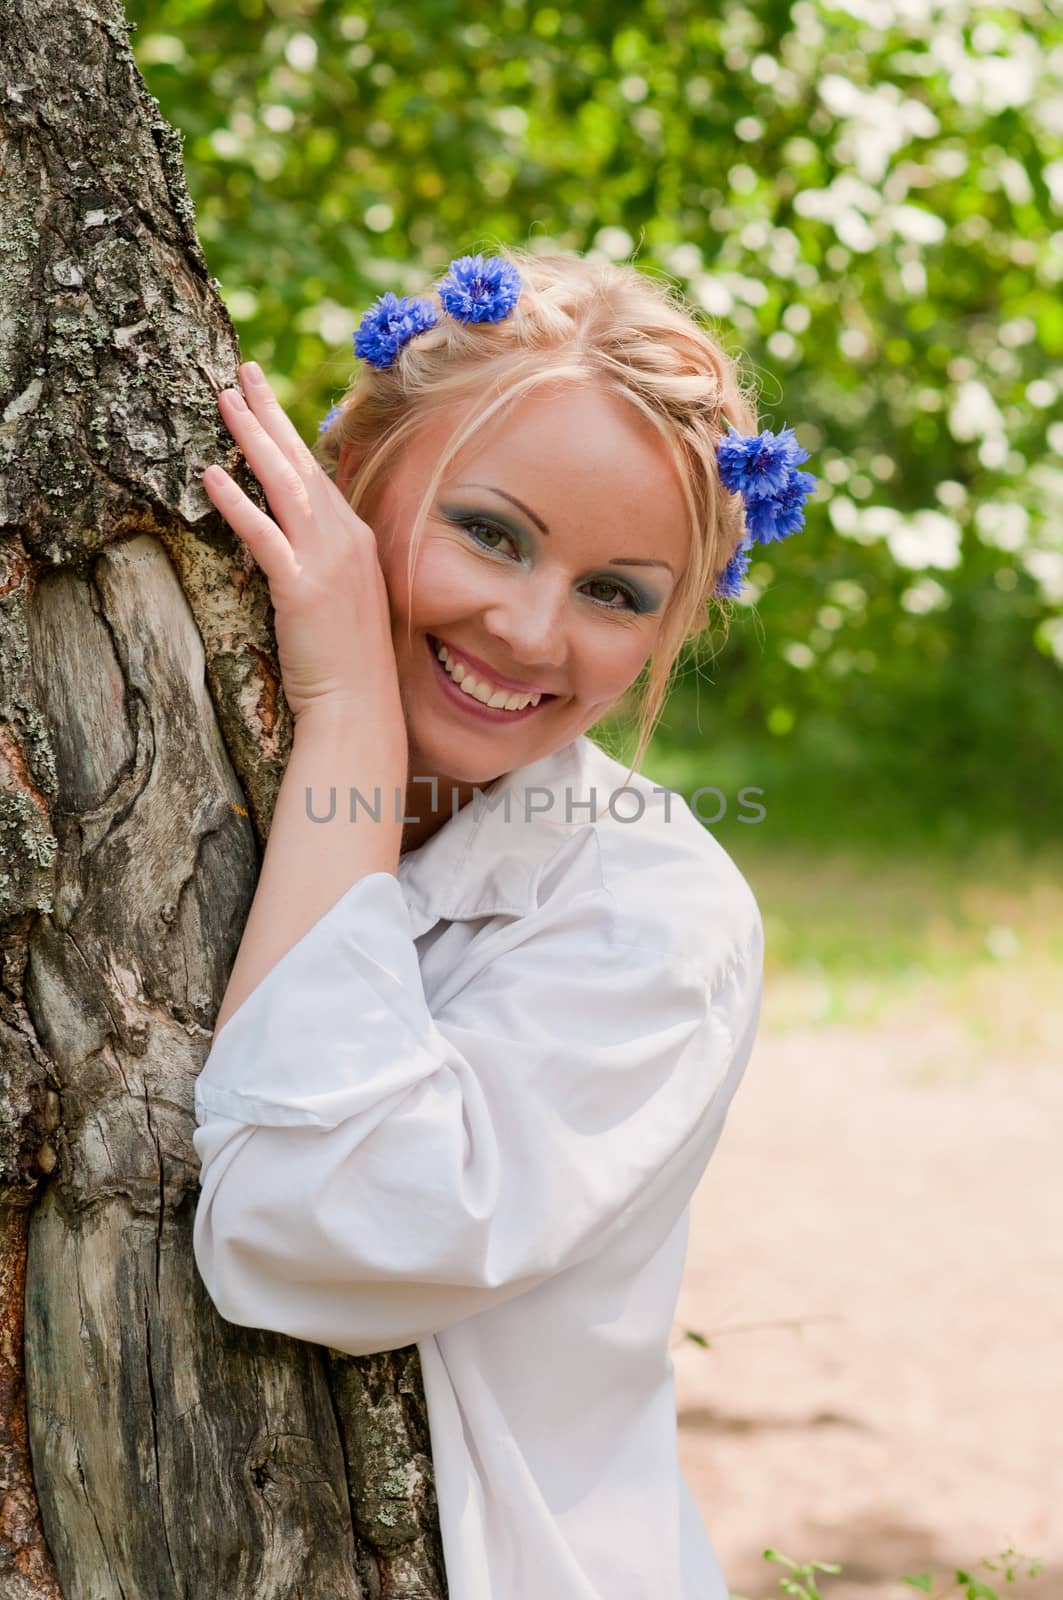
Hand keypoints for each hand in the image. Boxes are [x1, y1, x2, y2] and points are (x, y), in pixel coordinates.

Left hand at [202, 362, 403, 730]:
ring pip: (284, 485)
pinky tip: (210, 474)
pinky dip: (236, 503)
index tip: (266, 402)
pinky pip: (264, 535)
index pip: (318, 476)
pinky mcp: (301, 587)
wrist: (360, 707)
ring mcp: (326, 561)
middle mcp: (346, 540)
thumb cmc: (350, 664)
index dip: (290, 435)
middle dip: (270, 414)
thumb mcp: (345, 601)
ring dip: (252, 438)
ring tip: (223, 400)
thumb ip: (328, 561)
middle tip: (242, 372)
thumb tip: (298, 538)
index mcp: (357, 540)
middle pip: (302, 464)